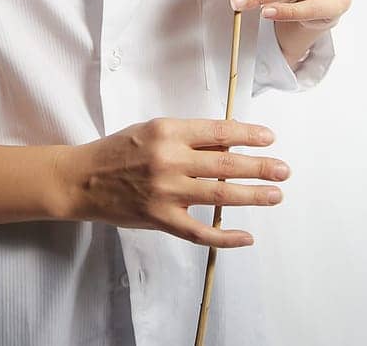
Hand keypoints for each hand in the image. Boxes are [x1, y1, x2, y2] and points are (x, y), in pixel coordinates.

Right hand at [51, 118, 290, 247]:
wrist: (82, 179)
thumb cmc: (120, 150)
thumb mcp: (154, 130)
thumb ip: (190, 138)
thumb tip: (231, 144)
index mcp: (169, 131)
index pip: (219, 131)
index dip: (248, 135)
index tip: (270, 138)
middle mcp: (169, 160)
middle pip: (226, 164)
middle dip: (260, 167)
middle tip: (284, 170)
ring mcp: (165, 192)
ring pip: (219, 195)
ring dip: (252, 196)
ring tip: (275, 195)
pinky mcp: (160, 218)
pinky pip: (199, 232)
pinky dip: (225, 236)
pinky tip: (246, 236)